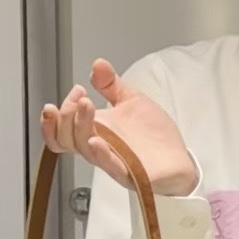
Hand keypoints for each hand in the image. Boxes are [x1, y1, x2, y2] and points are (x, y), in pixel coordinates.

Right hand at [40, 59, 198, 194]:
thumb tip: (98, 64)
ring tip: (86, 106)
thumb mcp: (132, 101)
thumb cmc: (154, 136)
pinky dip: (100, 153)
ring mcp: (113, 160)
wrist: (179, 159)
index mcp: (96, 131)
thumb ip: (111, 85)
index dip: (60, 111)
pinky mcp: (131, 173)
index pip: (62, 128)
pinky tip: (95, 141)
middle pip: (66, 138)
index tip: (78, 90)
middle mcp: (99, 146)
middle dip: (67, 115)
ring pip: (84, 149)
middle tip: (80, 99)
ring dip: (80, 126)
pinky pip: (110, 166)